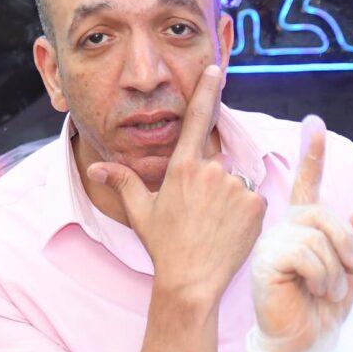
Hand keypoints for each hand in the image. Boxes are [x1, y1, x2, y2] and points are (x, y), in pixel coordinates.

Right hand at [86, 64, 263, 307]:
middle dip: (210, 182)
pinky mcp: (256, 204)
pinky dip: (244, 211)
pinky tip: (229, 230)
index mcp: (181, 168)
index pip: (196, 119)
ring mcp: (235, 187)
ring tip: (212, 226)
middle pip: (216, 162)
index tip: (215, 70)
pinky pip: (252, 199)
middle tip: (200, 214)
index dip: (206, 91)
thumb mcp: (140, 212)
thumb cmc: (164, 247)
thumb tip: (96, 167)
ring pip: (235, 182)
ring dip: (228, 198)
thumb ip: (123, 182)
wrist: (192, 282)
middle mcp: (210, 171)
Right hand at [244, 118, 352, 351]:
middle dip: (348, 246)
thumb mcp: (349, 273)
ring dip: (335, 270)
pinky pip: (305, 254)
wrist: (303, 342)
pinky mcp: (266, 262)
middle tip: (349, 274)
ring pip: (318, 238)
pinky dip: (321, 276)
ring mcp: (272, 244)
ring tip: (326, 290)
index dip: (312, 156)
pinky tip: (313, 291)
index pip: (308, 186)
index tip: (315, 126)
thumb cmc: (321, 309)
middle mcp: (285, 230)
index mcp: (304, 228)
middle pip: (325, 215)